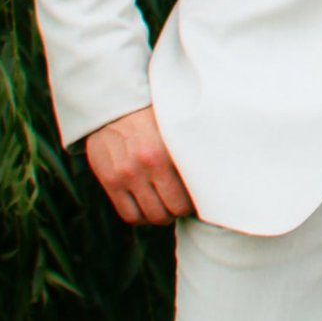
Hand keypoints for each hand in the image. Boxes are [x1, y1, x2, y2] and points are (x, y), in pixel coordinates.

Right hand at [83, 105, 194, 225]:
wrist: (113, 103)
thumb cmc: (150, 115)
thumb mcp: (173, 126)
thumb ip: (187, 150)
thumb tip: (212, 172)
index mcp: (165, 152)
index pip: (189, 194)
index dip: (197, 200)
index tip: (200, 196)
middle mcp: (145, 165)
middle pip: (173, 209)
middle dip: (181, 209)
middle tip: (184, 201)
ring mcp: (125, 175)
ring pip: (152, 216)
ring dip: (163, 215)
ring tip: (167, 205)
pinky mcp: (109, 181)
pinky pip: (129, 214)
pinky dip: (142, 217)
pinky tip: (149, 207)